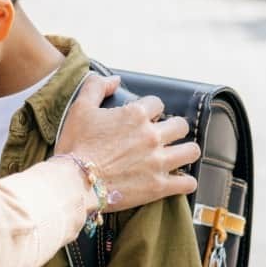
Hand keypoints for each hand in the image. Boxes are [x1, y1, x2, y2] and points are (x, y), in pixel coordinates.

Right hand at [54, 74, 200, 211]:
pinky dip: (185, 181)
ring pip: (191, 151)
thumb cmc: (76, 144)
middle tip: (161, 135)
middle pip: (181, 125)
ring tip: (175, 154)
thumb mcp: (80, 108)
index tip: (144, 117)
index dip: (150, 109)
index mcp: (135, 115)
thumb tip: (115, 80)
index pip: (157, 103)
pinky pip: (188, 183)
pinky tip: (177, 179)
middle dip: (173, 127)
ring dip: (184, 151)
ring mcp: (158, 162)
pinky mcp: (159, 186)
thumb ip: (96, 87)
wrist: (74, 180)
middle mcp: (152, 136)